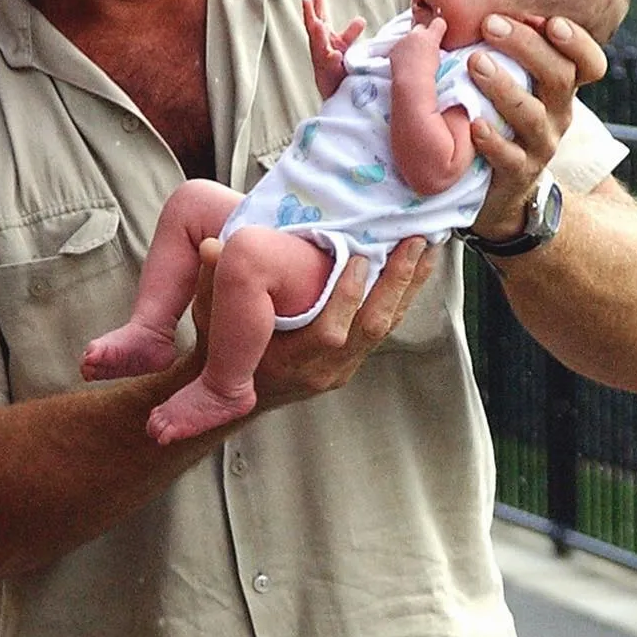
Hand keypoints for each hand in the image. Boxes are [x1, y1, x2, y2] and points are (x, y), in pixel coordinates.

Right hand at [191, 235, 435, 409]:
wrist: (231, 391)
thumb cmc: (223, 347)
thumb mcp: (210, 317)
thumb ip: (214, 282)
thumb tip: (213, 246)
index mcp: (290, 363)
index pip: (329, 334)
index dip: (347, 298)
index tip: (359, 259)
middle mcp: (323, 370)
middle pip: (371, 328)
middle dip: (395, 284)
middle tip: (412, 244)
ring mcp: (341, 368)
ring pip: (384, 327)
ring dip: (408, 286)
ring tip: (426, 248)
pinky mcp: (353, 360)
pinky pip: (384, 327)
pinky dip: (402, 295)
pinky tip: (417, 267)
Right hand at [302, 0, 365, 98]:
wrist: (334, 91)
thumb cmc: (337, 66)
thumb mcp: (345, 46)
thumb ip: (350, 32)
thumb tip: (361, 18)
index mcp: (323, 37)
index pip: (320, 16)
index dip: (319, 1)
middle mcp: (319, 46)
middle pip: (313, 28)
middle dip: (309, 14)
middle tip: (306, 0)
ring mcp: (322, 60)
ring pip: (318, 46)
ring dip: (318, 35)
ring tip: (318, 24)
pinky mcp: (327, 75)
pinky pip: (330, 67)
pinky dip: (332, 60)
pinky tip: (335, 54)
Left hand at [464, 12, 606, 239]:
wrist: (498, 189)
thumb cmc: (497, 118)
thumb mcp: (512, 83)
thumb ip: (502, 48)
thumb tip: (467, 0)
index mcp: (559, 88)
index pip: (589, 63)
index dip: (578, 42)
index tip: (552, 21)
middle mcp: (558, 114)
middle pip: (559, 76)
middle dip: (527, 47)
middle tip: (491, 25)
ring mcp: (541, 145)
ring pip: (532, 114)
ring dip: (503, 86)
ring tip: (474, 64)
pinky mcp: (518, 173)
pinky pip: (510, 157)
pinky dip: (492, 140)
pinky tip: (473, 124)